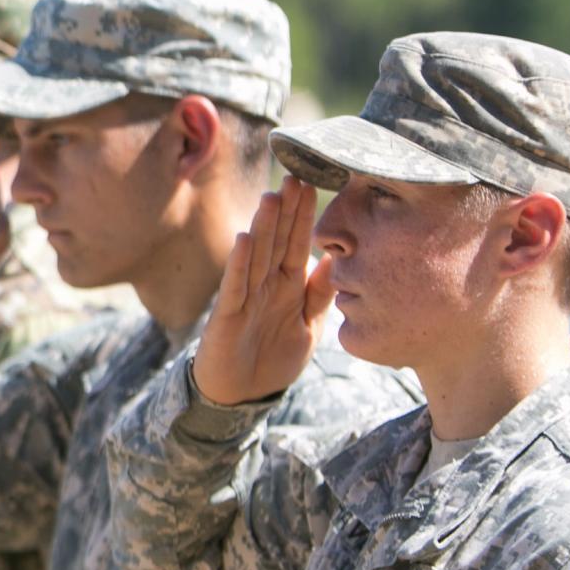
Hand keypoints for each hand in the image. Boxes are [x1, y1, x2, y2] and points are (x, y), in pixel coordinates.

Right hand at [193, 178, 333, 405]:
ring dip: (264, 226)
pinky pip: (235, 285)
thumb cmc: (274, 357)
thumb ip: (321, 295)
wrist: (242, 393)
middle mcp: (266, 284)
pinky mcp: (228, 314)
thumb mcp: (309, 326)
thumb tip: (341, 261)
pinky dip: (240, 263)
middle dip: (287, 211)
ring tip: (273, 197)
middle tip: (296, 176)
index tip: (314, 184)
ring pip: (257, 256)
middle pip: (278, 241)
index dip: (304, 217)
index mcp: (288, 285)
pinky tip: (245, 238)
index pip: (298, 244)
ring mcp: (246, 296)